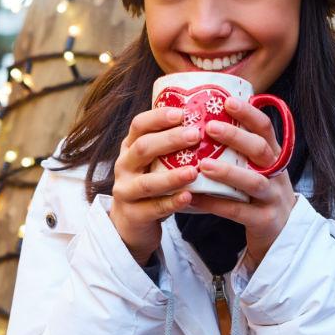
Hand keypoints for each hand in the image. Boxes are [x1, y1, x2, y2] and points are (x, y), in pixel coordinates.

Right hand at [110, 106, 201, 263]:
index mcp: (130, 147)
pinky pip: (154, 208)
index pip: (139, 125)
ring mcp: (126, 191)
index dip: (158, 117)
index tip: (182, 113)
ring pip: (147, 183)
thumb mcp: (154, 160)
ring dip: (171, 176)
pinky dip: (172, 202)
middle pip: (143, 148)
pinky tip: (189, 197)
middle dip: (169, 140)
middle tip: (196, 135)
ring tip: (194, 171)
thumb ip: (171, 145)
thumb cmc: (151, 183)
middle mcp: (124, 166)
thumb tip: (210, 120)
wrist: (130, 222)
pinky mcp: (133, 214)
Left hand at [190, 99, 296, 268]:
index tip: (228, 101)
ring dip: (227, 172)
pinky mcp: (265, 220)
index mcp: (273, 156)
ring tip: (203, 165)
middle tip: (210, 127)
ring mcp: (273, 197)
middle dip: (236, 137)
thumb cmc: (260, 194)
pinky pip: (238, 211)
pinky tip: (195, 198)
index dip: (249, 113)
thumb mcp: (258, 168)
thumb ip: (241, 150)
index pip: (265, 128)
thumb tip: (206, 120)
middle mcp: (277, 173)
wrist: (284, 234)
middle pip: (260, 150)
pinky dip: (215, 204)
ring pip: (253, 181)